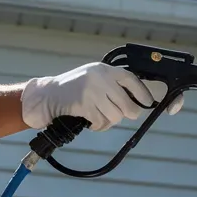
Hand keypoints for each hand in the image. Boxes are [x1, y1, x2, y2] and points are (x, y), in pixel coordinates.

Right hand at [20, 62, 183, 131]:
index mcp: (106, 70)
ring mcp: (93, 91)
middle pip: (129, 106)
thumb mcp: (96, 79)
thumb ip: (116, 87)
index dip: (144, 93)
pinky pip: (102, 123)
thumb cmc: (76, 89)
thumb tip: (144, 102)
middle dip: (125, 113)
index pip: (133, 80)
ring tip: (95, 113)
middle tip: (113, 111)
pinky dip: (97, 125)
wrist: (47, 95)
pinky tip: (87, 118)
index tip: (150, 103)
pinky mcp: (85, 104)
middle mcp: (101, 78)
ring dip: (108, 120)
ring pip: (117, 117)